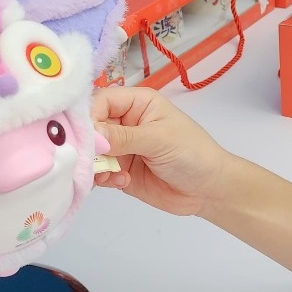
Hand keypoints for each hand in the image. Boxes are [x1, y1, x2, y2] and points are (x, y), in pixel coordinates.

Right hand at [91, 87, 233, 217]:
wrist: (208, 190)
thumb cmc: (192, 153)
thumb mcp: (159, 139)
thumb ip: (123, 137)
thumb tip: (90, 134)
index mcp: (136, 103)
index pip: (101, 101)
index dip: (88, 116)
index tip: (83, 136)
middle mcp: (124, 123)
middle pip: (91, 127)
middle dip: (88, 144)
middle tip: (91, 159)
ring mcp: (121, 149)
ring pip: (91, 152)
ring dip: (94, 164)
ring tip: (109, 174)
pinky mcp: (119, 172)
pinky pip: (99, 173)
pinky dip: (103, 179)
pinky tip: (122, 182)